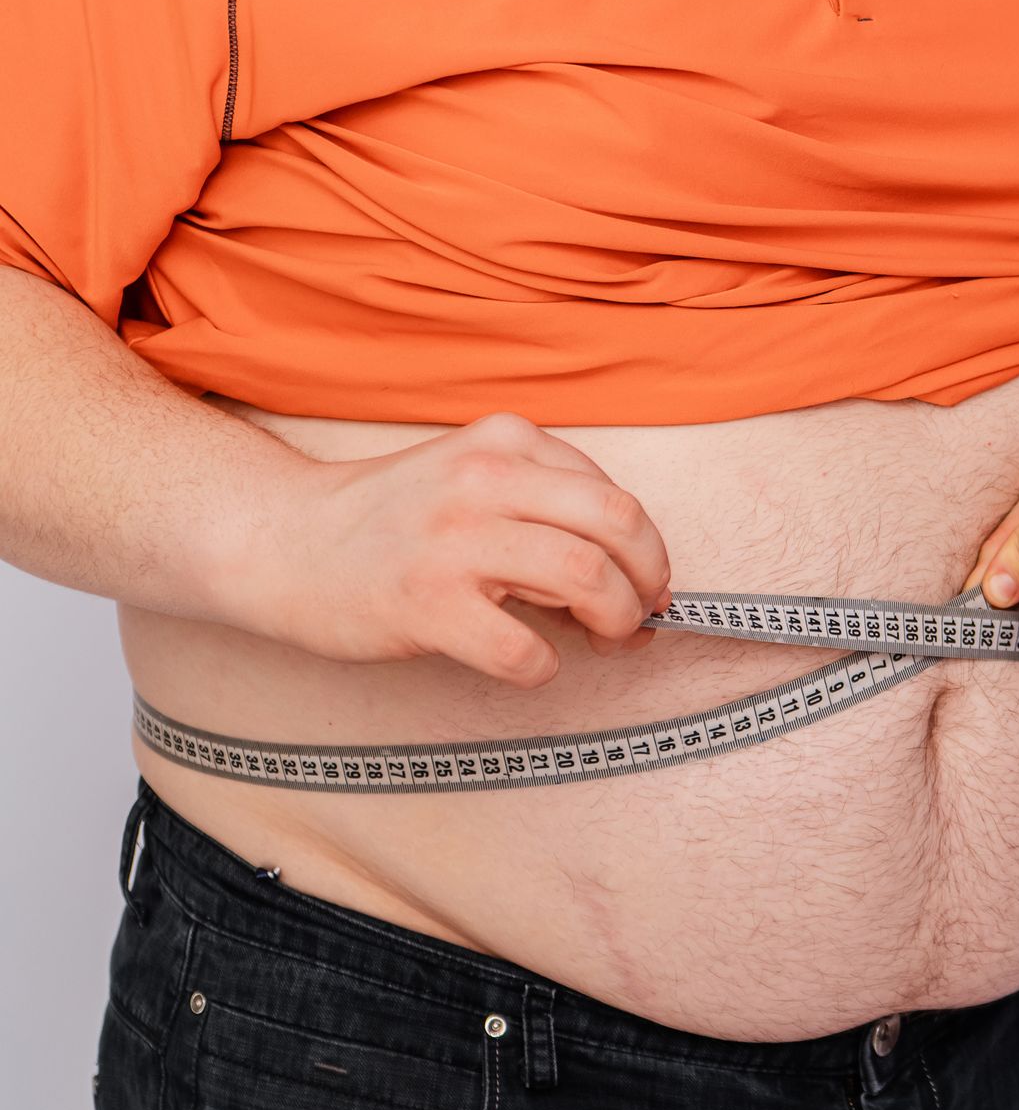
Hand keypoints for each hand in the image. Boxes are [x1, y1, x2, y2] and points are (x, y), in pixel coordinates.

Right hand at [241, 411, 671, 688]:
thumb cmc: (386, 521)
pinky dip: (544, 667)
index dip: (646, 550)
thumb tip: (633, 569)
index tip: (643, 585)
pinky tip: (528, 663)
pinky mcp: (425, 604)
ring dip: (614, 623)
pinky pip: (524, 650)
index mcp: (504, 442)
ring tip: (599, 640)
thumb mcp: (471, 475)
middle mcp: (484, 480)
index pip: (615, 496)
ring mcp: (454, 541)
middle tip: (638, 617)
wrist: (278, 541)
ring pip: (588, 579)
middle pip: (620, 526)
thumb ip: (545, 502)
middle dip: (648, 582)